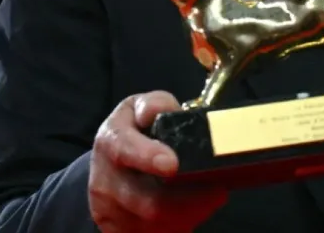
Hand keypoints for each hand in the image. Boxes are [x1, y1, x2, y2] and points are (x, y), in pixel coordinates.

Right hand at [89, 91, 227, 231]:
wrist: (107, 162)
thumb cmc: (134, 129)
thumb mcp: (140, 107)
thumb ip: (155, 104)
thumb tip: (160, 111)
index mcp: (112, 140)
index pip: (126, 150)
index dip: (148, 157)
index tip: (173, 165)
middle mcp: (105, 179)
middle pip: (148, 201)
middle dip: (188, 200)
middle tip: (218, 192)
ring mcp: (108, 209)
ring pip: (154, 224)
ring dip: (189, 215)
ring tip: (210, 200)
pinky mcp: (116, 229)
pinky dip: (178, 226)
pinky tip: (194, 212)